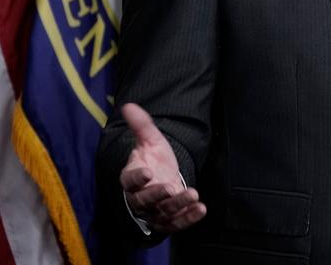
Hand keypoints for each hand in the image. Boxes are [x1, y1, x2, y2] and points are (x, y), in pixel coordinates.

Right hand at [119, 103, 206, 232]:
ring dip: (179, 205)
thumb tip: (129, 105)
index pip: (129, 181)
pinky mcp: (168, 221)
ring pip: (163, 212)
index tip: (148, 171)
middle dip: (158, 194)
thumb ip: (141, 125)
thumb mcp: (150, 141)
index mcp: (131, 179)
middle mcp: (140, 199)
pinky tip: (201, 209)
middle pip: (145, 201)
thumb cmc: (153, 160)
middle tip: (171, 188)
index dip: (138, 177)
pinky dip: (189, 218)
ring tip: (193, 194)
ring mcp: (154, 212)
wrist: (163, 179)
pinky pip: (177, 223)